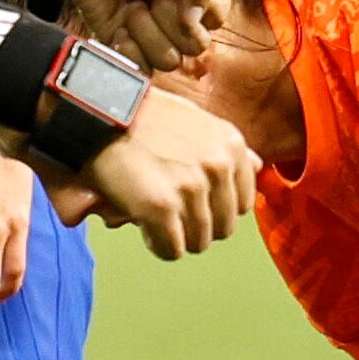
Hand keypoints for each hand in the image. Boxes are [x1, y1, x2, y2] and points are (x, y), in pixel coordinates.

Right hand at [77, 91, 257, 260]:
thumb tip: (258, 164)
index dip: (216, 208)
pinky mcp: (162, 207)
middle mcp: (218, 166)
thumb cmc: (144, 115)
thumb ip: (228, 147)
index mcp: (231, 145)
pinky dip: (159, 246)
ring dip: (177, 237)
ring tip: (155, 219)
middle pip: (223, 227)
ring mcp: (192, 188)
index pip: (243, 203)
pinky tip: (146, 229)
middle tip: (172, 213)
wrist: (101, 110)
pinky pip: (173, 249)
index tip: (193, 203)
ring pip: (199, 242)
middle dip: (198, 226)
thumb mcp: (198, 119)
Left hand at [80, 0, 226, 68]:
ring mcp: (153, 35)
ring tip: (133, 8)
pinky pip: (141, 70)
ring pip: (169, 60)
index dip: (203, 8)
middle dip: (172, 20)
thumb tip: (194, 21)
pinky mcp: (127, 48)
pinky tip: (120, 30)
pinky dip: (130, 52)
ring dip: (148, 33)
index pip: (218, 19)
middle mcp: (179, 18)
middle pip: (196, 46)